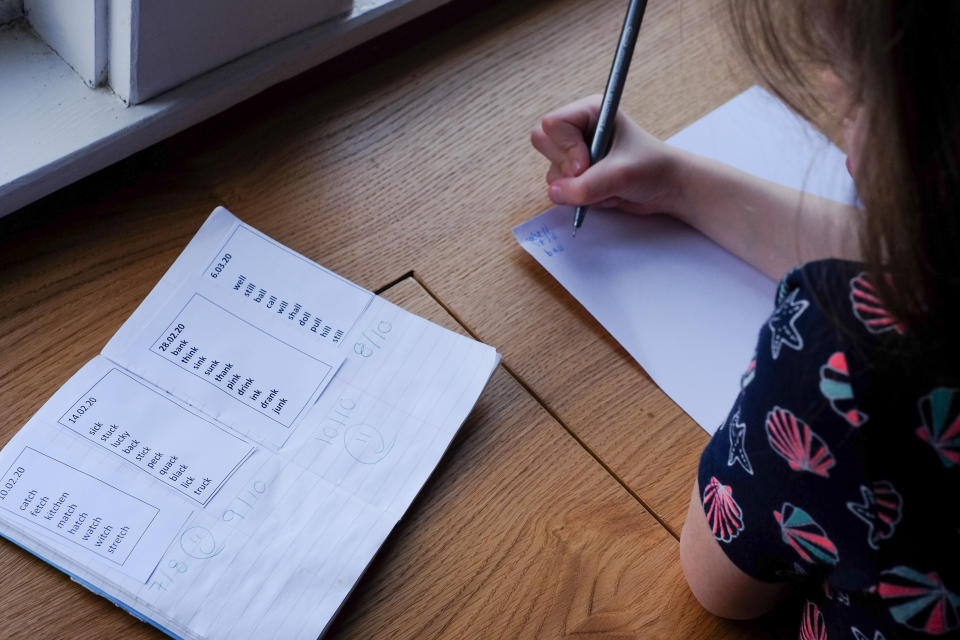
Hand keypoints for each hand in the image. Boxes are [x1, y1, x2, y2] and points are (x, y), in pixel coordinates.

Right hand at [530, 95, 683, 214]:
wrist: (667, 189)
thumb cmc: (652, 169)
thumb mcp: (620, 175)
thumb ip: (585, 185)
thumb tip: (555, 193)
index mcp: (590, 112)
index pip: (551, 124)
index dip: (565, 147)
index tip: (586, 164)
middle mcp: (578, 129)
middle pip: (542, 143)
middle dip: (565, 167)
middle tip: (590, 173)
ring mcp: (575, 153)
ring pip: (551, 171)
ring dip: (576, 186)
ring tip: (606, 185)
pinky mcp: (576, 175)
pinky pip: (560, 189)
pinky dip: (580, 197)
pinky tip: (604, 193)